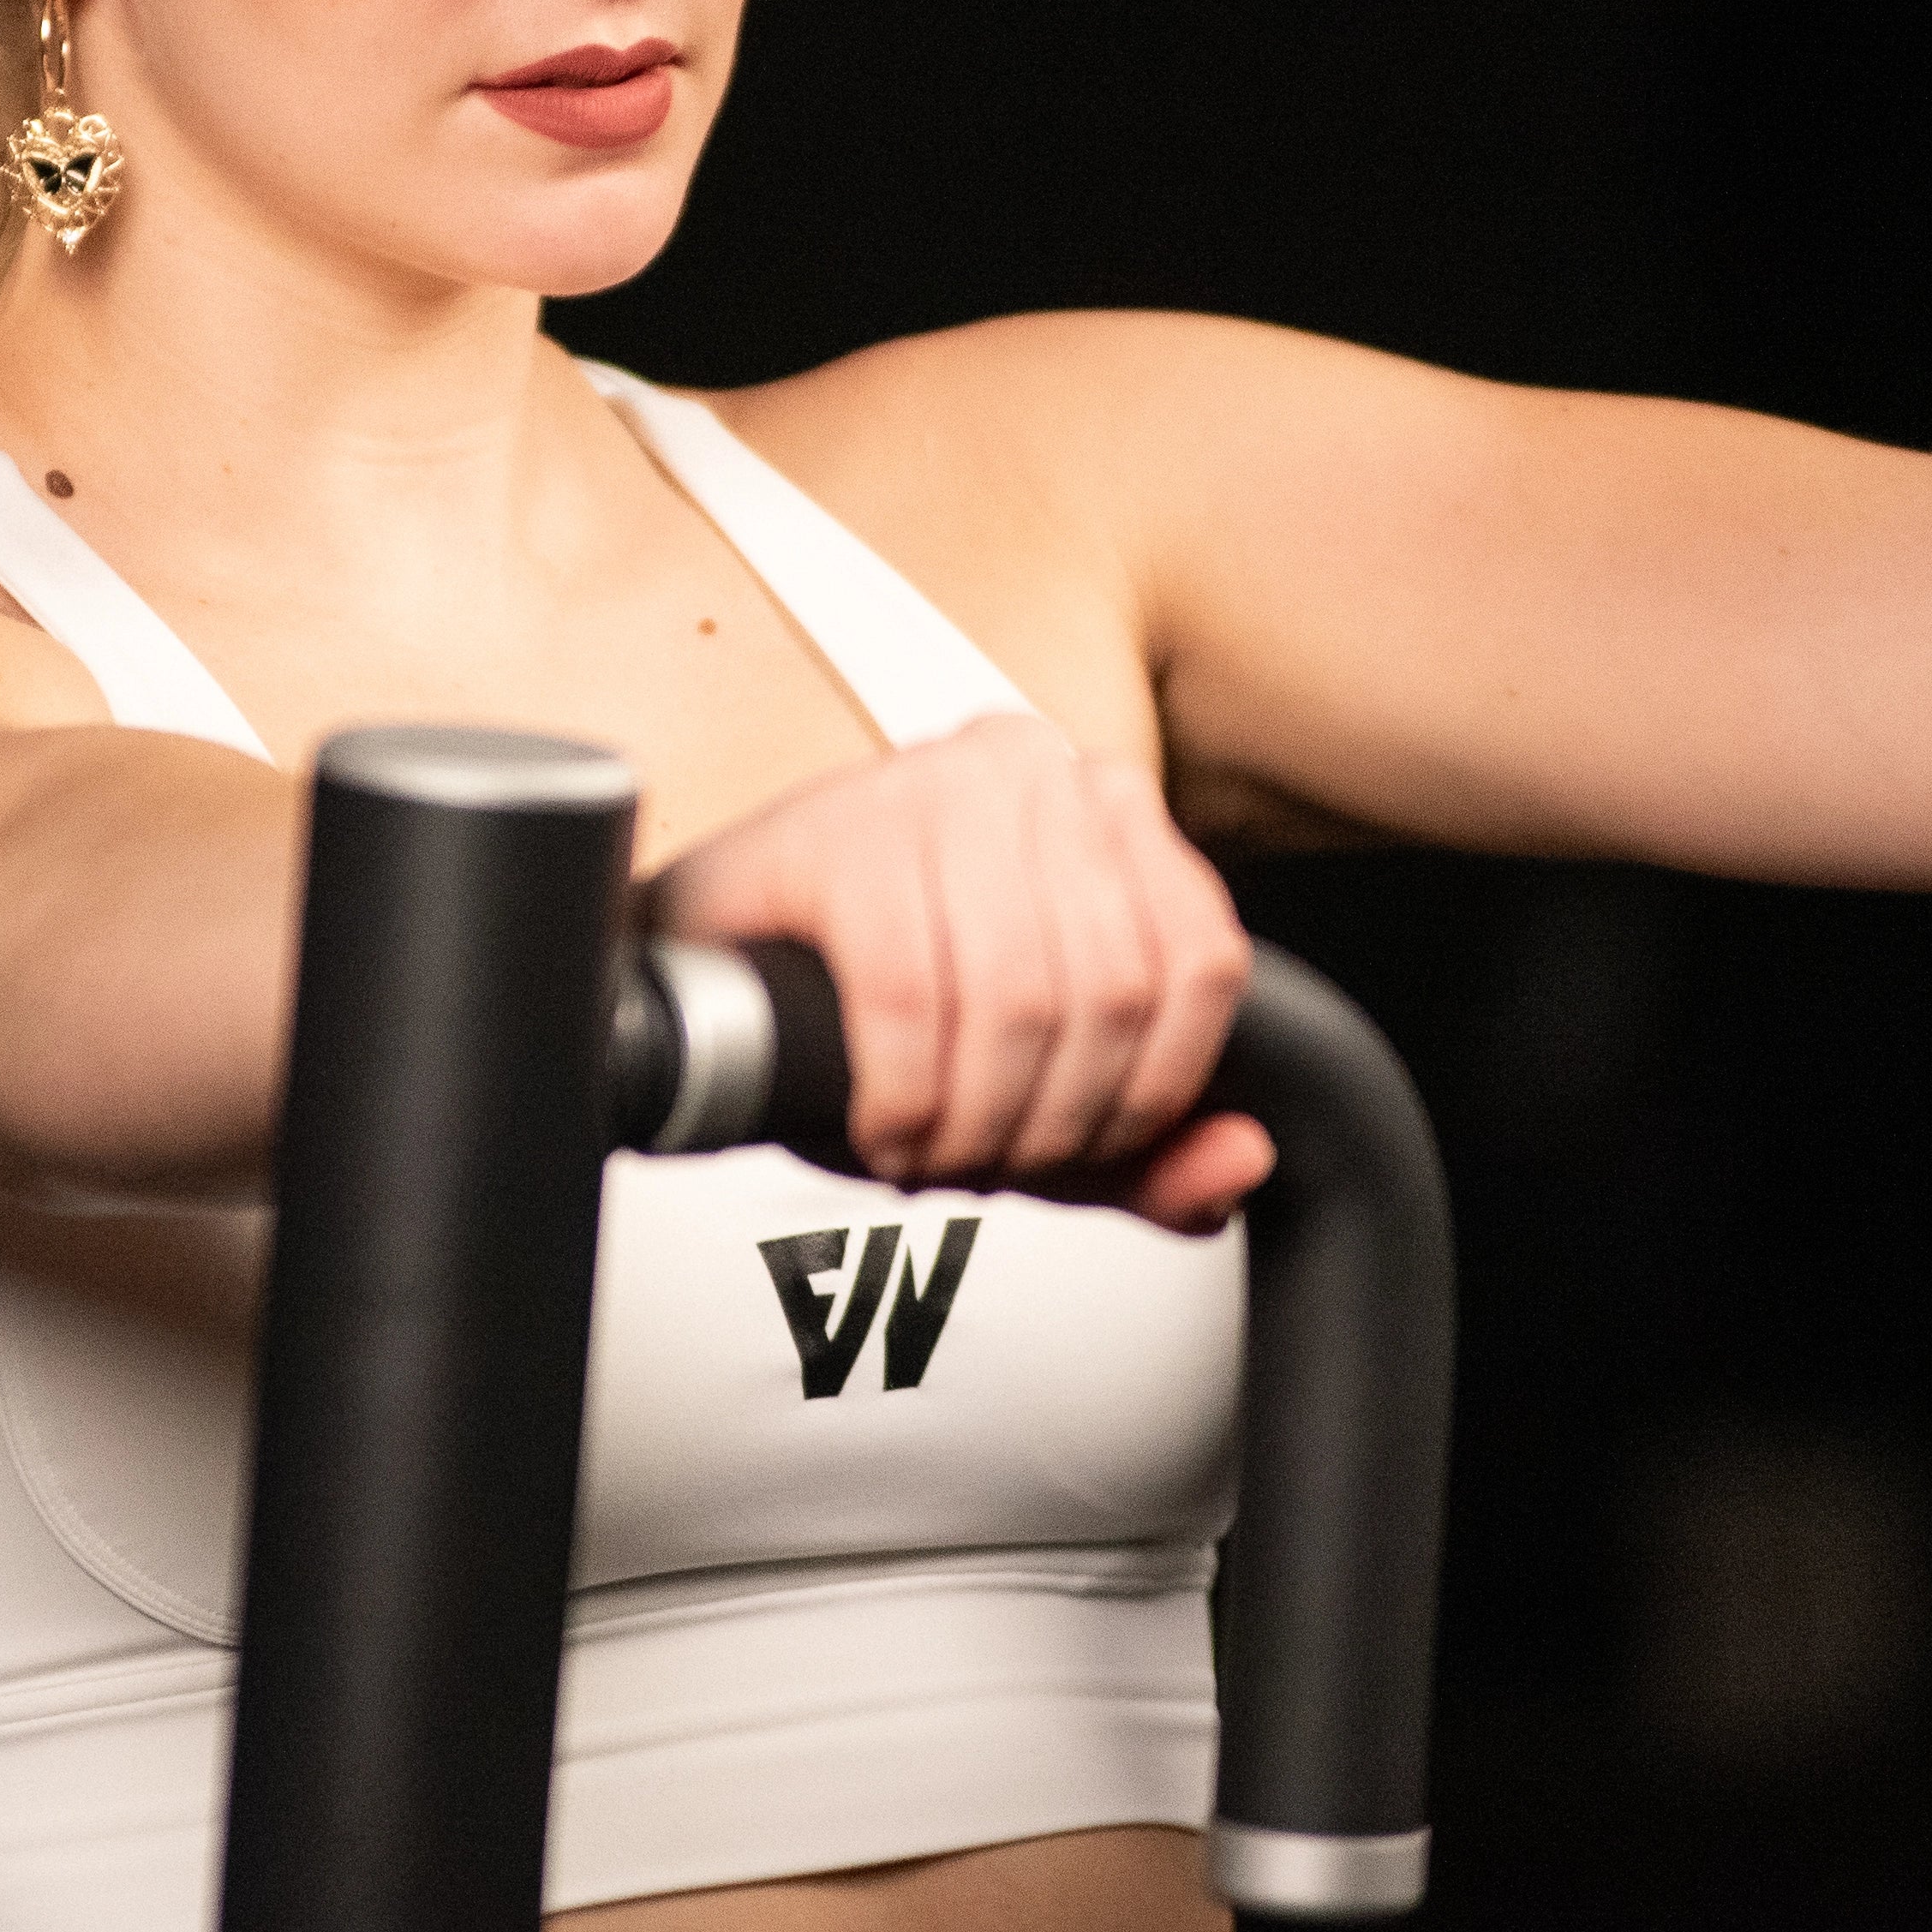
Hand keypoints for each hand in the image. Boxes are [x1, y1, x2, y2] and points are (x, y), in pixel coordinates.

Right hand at [642, 716, 1273, 1232]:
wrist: (692, 969)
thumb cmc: (852, 1006)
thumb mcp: (1028, 1087)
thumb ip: (1145, 1143)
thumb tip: (1238, 1160)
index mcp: (1100, 805)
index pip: (1200, 961)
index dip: (1147, 1094)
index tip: (1075, 1148)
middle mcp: (1028, 769)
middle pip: (1111, 993)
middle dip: (1049, 1124)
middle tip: (984, 1163)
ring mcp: (931, 785)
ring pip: (1021, 998)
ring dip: (974, 1121)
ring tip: (928, 1148)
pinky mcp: (837, 830)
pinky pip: (910, 994)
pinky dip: (902, 1095)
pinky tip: (879, 1122)